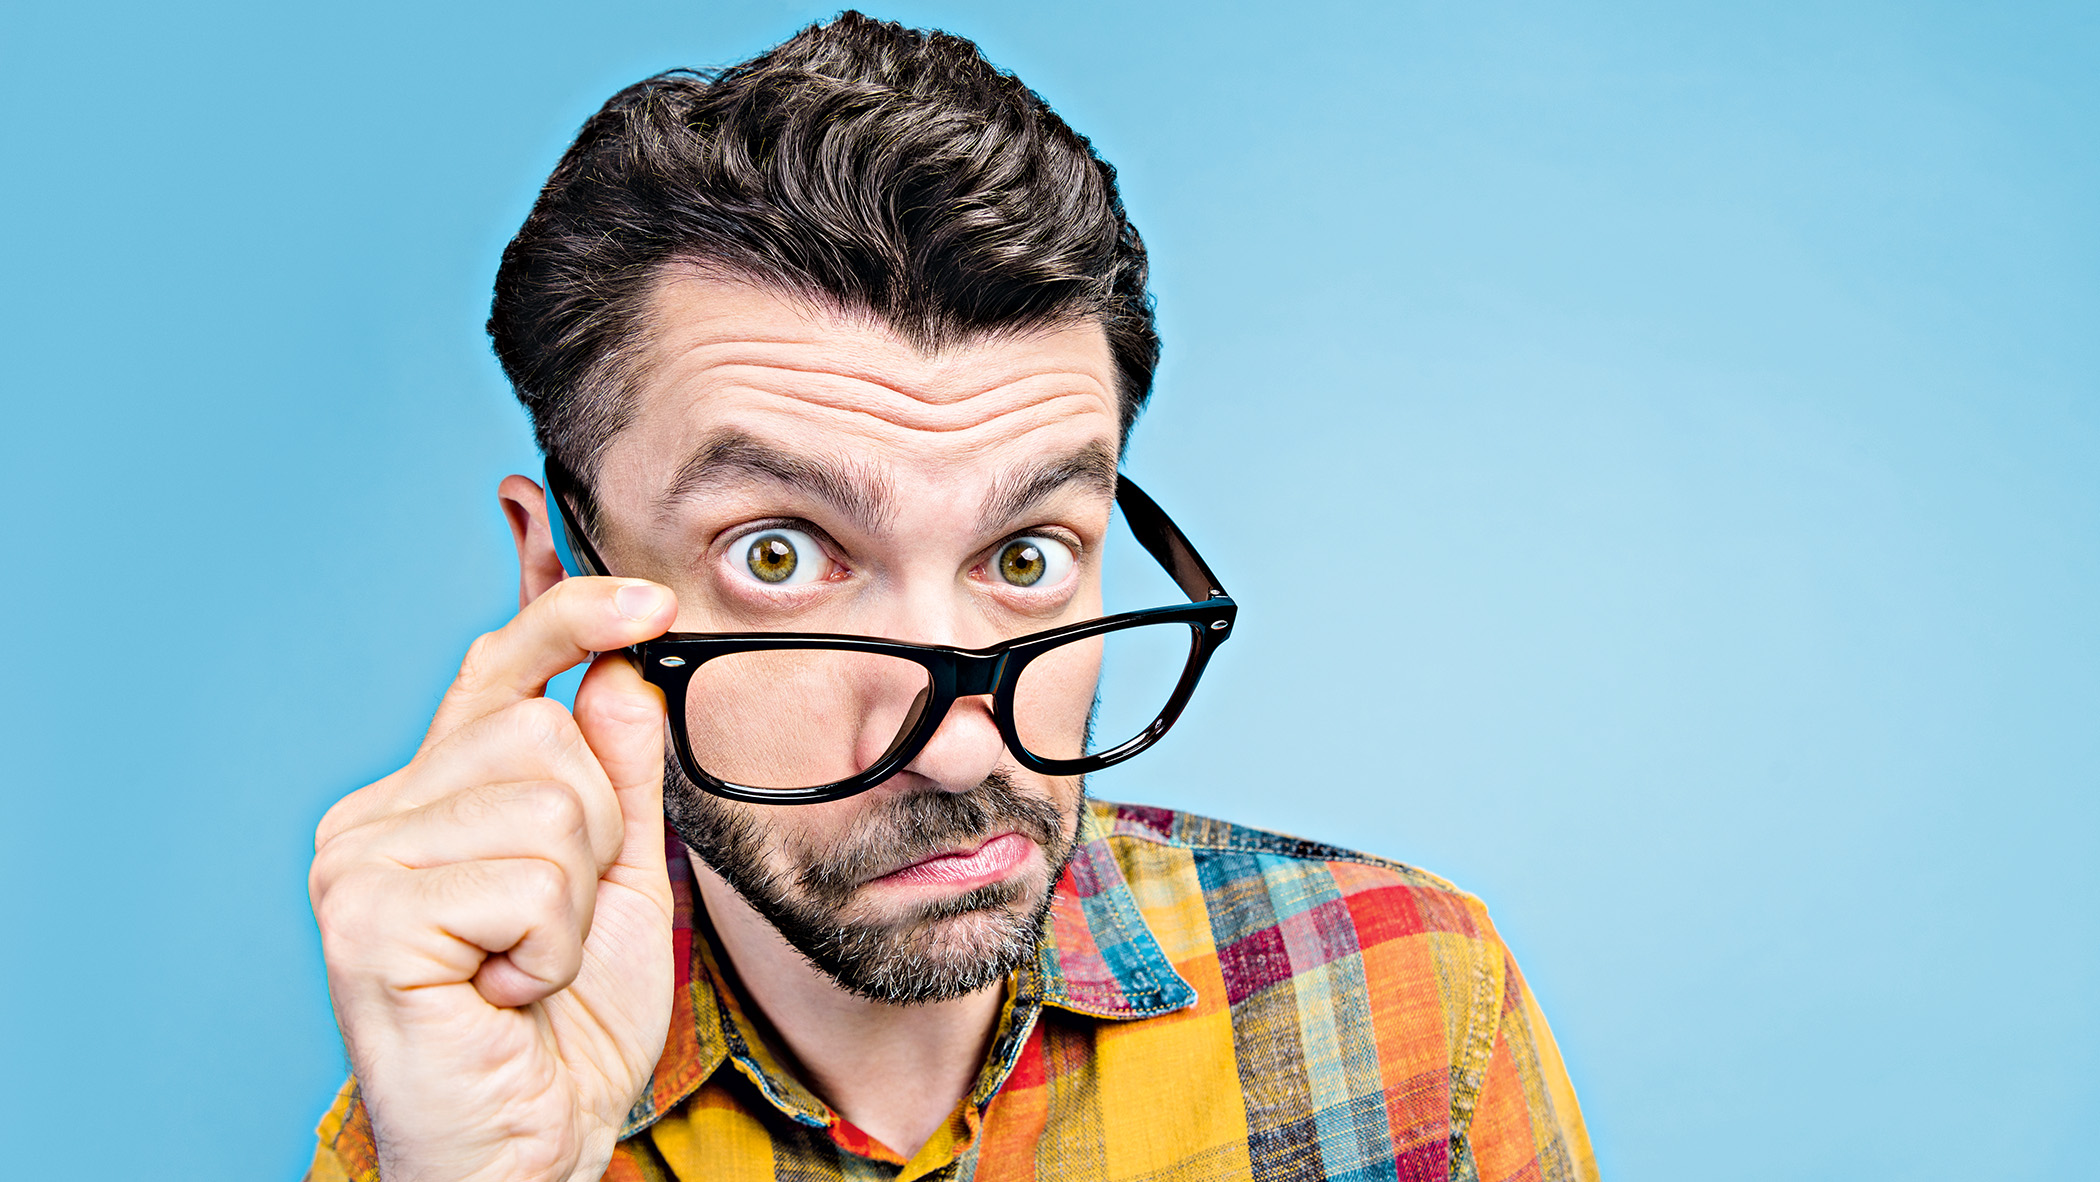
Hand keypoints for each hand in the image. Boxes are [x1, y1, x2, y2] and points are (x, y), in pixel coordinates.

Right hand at [310, 576, 678, 1181]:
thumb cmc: (567, 1026)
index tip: (647, 602)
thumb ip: (619, 779)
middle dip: (595, 839)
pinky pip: (526, 880)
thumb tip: (618, 670)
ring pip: (547, 803)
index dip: (570, 621)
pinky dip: (549, 949)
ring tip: (527, 966)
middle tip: (553, 930)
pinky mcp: (367, 916)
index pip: (499, 670)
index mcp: (429, 796)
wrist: (530, 1145)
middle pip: (545, 736)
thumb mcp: (619, 882)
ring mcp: (358, 862)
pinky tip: (504, 994)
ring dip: (575, 903)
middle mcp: (376, 816)